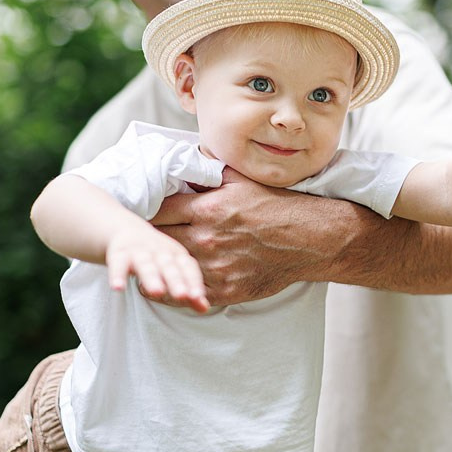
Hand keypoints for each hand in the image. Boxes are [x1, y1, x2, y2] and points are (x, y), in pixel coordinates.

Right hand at [107, 226, 208, 312]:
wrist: (127, 230)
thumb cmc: (157, 256)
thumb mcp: (174, 270)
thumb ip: (188, 291)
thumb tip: (204, 309)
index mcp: (176, 255)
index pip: (187, 268)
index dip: (193, 281)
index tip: (197, 296)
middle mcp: (159, 252)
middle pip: (169, 267)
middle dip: (176, 281)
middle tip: (182, 296)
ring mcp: (139, 252)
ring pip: (146, 265)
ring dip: (151, 278)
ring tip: (156, 292)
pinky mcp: (119, 254)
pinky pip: (118, 265)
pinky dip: (118, 275)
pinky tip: (118, 288)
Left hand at [149, 169, 334, 304]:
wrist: (309, 239)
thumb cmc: (276, 206)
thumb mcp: (241, 179)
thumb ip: (208, 171)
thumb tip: (183, 160)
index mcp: (207, 209)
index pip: (158, 212)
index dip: (146, 212)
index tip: (142, 213)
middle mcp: (207, 239)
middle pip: (160, 241)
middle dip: (150, 239)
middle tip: (142, 238)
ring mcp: (216, 268)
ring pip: (171, 269)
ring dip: (162, 265)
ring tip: (151, 262)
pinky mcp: (225, 290)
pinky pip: (189, 292)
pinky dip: (177, 288)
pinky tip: (170, 283)